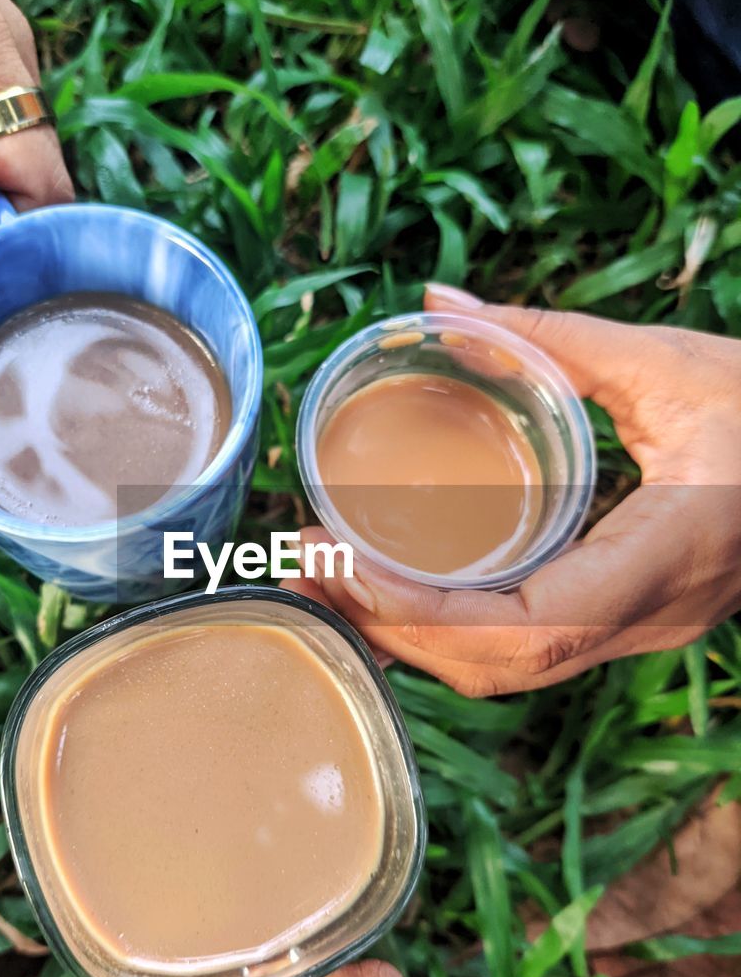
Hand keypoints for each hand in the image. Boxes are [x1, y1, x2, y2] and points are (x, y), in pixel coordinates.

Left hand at [290, 284, 740, 695]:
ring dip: (414, 639)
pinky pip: (528, 651)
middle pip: (500, 667)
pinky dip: (453, 631)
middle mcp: (647, 617)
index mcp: (665, 559)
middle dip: (392, 630)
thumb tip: (438, 304)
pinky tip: (401, 591)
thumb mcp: (669, 362)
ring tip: (332, 583)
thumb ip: (547, 335)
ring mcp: (641, 629)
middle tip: (305, 568)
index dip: (423, 611)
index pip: (525, 626)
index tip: (340, 564)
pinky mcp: (630, 618)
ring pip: (510, 672)